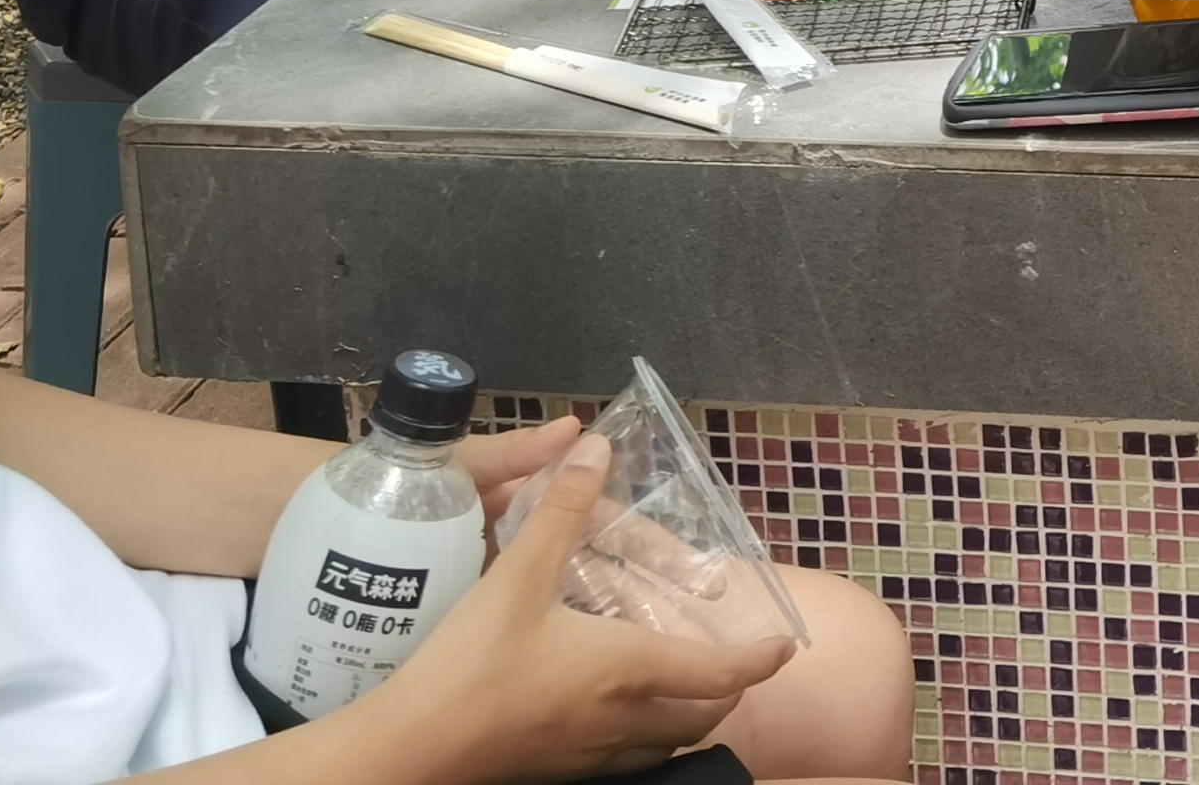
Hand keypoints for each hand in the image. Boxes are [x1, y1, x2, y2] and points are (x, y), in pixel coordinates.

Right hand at [369, 432, 792, 783]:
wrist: (415, 746)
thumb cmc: (474, 659)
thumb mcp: (519, 573)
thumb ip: (562, 509)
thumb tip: (598, 446)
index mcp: (628, 671)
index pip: (718, 675)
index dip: (757, 663)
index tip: (784, 650)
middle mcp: (622, 721)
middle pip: (699, 720)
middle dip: (725, 695)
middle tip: (731, 666)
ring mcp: (591, 756)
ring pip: (664, 747)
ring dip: (686, 722)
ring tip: (683, 692)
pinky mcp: (558, 772)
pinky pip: (625, 762)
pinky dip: (643, 741)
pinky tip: (616, 718)